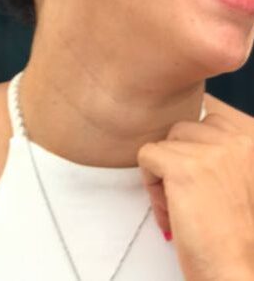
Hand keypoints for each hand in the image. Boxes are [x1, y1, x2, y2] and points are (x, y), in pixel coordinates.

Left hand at [138, 112, 253, 280]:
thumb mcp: (239, 180)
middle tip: (186, 196)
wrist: (238, 272)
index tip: (200, 183)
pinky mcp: (183, 168)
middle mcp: (237, 142)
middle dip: (176, 161)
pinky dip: (149, 183)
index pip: (208, 122)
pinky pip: (146, 155)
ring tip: (179, 205)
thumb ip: (220, 154)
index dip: (194, 152)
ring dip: (163, 173)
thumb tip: (184, 139)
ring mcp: (210, 153)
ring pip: (164, 143)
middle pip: (182, 130)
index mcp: (251, 143)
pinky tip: (169, 209)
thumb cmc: (236, 235)